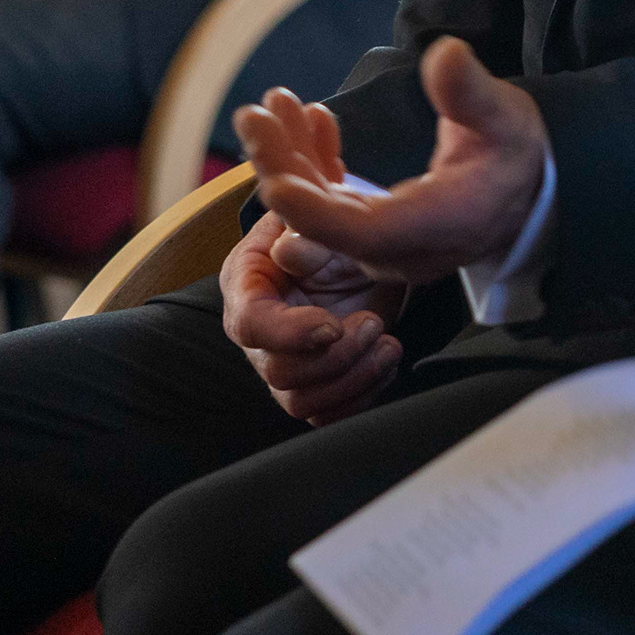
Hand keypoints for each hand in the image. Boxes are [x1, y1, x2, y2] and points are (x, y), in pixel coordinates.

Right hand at [219, 207, 405, 422]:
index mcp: (246, 285)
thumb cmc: (333, 235)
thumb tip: (287, 252)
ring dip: (354, 379)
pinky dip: (362, 396)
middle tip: (374, 322)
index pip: (251, 324)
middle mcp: (256, 332)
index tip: (334, 325)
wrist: (361, 251)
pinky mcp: (311, 385)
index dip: (291, 333)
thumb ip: (306, 236)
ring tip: (388, 345)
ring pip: (303, 403)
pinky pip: (327, 416)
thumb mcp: (324, 219)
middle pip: (279, 372)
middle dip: (336, 355)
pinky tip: (384, 362)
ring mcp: (281, 363)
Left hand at [246, 40, 549, 286]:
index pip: (366, 233)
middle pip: (328, 224)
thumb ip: (471, 92)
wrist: (529, 189)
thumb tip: (444, 53)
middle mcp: (404, 247)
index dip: (317, 213)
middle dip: (282, 171)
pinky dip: (310, 162)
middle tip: (250, 117)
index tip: (275, 183)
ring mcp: (384, 242)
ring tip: (264, 108)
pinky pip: (330, 199)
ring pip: (321, 210)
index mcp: (438, 226)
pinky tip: (303, 117)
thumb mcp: (506, 116)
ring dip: (288, 160)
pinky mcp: (374, 226)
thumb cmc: (518, 151)